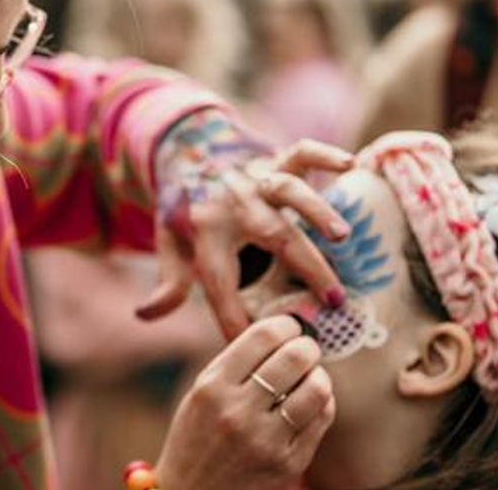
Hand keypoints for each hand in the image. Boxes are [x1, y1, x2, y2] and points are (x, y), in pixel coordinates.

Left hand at [144, 110, 354, 338]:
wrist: (185, 151)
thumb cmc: (185, 209)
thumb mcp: (169, 243)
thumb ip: (169, 280)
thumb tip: (145, 314)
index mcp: (206, 230)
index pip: (220, 281)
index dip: (233, 316)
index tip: (254, 346)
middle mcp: (235, 203)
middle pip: (271, 235)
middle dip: (305, 266)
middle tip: (335, 300)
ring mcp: (257, 178)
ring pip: (289, 190)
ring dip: (317, 211)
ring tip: (343, 237)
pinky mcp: (275, 158)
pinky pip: (301, 152)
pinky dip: (324, 154)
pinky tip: (351, 165)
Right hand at [155, 316, 335, 489]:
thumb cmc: (197, 437)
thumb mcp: (201, 393)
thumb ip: (235, 363)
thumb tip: (281, 331)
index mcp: (212, 387)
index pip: (261, 337)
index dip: (285, 325)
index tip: (290, 327)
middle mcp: (237, 412)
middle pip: (294, 357)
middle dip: (307, 346)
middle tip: (306, 349)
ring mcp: (265, 441)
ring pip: (316, 389)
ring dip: (319, 375)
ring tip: (311, 376)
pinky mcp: (287, 464)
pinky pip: (321, 419)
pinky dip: (322, 403)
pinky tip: (311, 402)